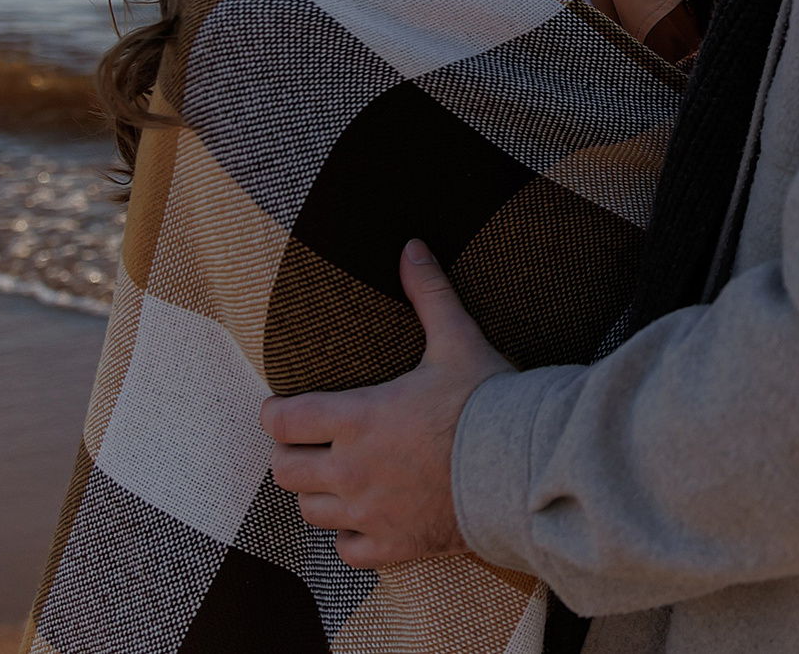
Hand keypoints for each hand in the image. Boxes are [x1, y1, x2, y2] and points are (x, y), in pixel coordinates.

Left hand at [261, 240, 512, 569]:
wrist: (524, 466)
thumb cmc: (487, 402)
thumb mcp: (456, 340)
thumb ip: (427, 293)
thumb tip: (411, 248)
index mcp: (357, 418)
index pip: (283, 420)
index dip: (274, 412)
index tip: (282, 407)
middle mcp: (352, 470)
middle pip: (284, 470)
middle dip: (289, 453)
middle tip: (306, 442)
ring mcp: (370, 512)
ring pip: (310, 511)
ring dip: (317, 493)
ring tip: (336, 477)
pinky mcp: (394, 544)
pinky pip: (347, 550)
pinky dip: (349, 536)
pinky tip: (367, 516)